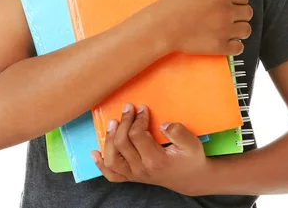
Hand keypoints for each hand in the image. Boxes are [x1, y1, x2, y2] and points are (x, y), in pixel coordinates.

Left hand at [91, 103, 209, 196]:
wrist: (191, 179)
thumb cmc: (191, 159)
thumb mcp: (192, 143)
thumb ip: (178, 132)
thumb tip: (161, 124)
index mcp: (155, 160)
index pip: (137, 135)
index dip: (138, 118)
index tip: (142, 108)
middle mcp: (141, 169)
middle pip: (122, 143)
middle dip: (124, 122)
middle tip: (128, 107)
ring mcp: (134, 175)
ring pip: (112, 159)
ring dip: (109, 139)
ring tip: (113, 122)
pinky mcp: (132, 177)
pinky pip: (112, 175)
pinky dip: (101, 165)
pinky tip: (95, 153)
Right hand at [148, 0, 252, 55]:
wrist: (164, 24)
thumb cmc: (175, 0)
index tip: (232, 3)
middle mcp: (227, 12)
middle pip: (248, 13)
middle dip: (241, 13)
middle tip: (231, 15)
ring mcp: (225, 31)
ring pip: (246, 30)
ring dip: (241, 28)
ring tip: (231, 28)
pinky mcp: (220, 46)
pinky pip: (239, 48)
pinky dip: (236, 45)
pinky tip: (227, 41)